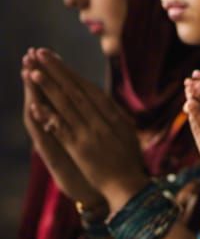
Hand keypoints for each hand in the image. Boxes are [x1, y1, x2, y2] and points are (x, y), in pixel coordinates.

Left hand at [26, 50, 147, 209]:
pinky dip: (48, 117)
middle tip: (40, 53)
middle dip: (56, 71)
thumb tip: (104, 102)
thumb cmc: (128, 161)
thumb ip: (114, 117)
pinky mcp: (80, 149)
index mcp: (113, 116)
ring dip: (48, 88)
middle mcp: (102, 121)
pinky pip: (62, 129)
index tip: (55, 58)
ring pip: (66, 106)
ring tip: (32, 71)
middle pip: (75, 91)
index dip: (70, 72)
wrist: (129, 186)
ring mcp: (91, 134)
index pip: (88, 88)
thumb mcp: (126, 134)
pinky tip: (35, 105)